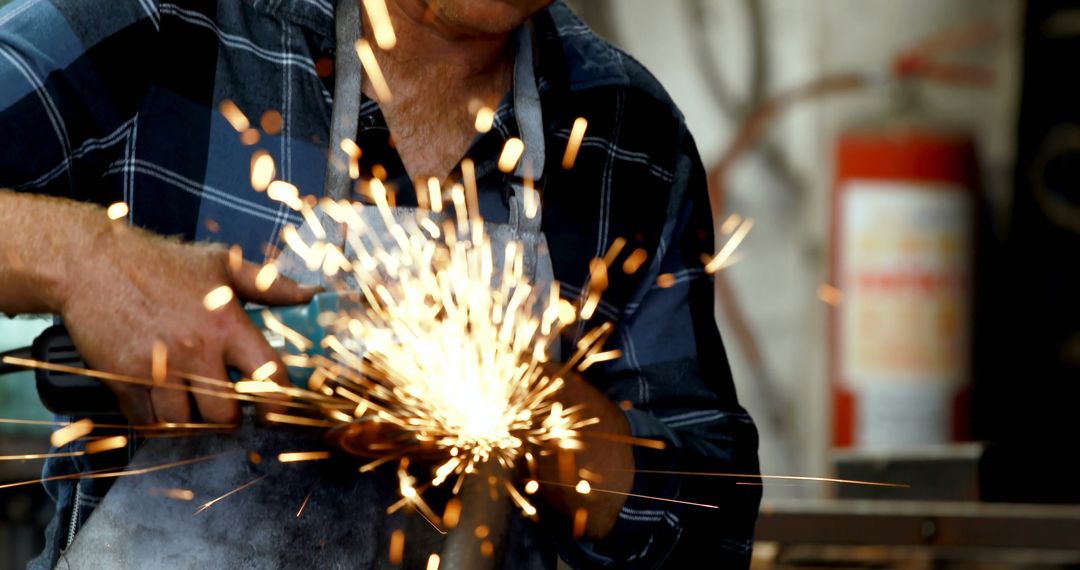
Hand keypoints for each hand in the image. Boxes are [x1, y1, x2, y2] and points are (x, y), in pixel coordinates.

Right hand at [59, 223, 314, 424]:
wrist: (91, 263)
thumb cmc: (161, 263)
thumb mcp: (222, 264)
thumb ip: (270, 285)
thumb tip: (312, 293)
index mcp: (227, 325)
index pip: (269, 378)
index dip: (279, 404)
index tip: (277, 411)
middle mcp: (195, 351)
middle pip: (226, 415)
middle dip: (231, 418)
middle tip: (228, 408)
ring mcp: (157, 369)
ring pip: (186, 424)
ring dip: (193, 422)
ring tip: (195, 407)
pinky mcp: (123, 381)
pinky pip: (148, 422)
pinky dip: (158, 422)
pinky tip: (163, 406)